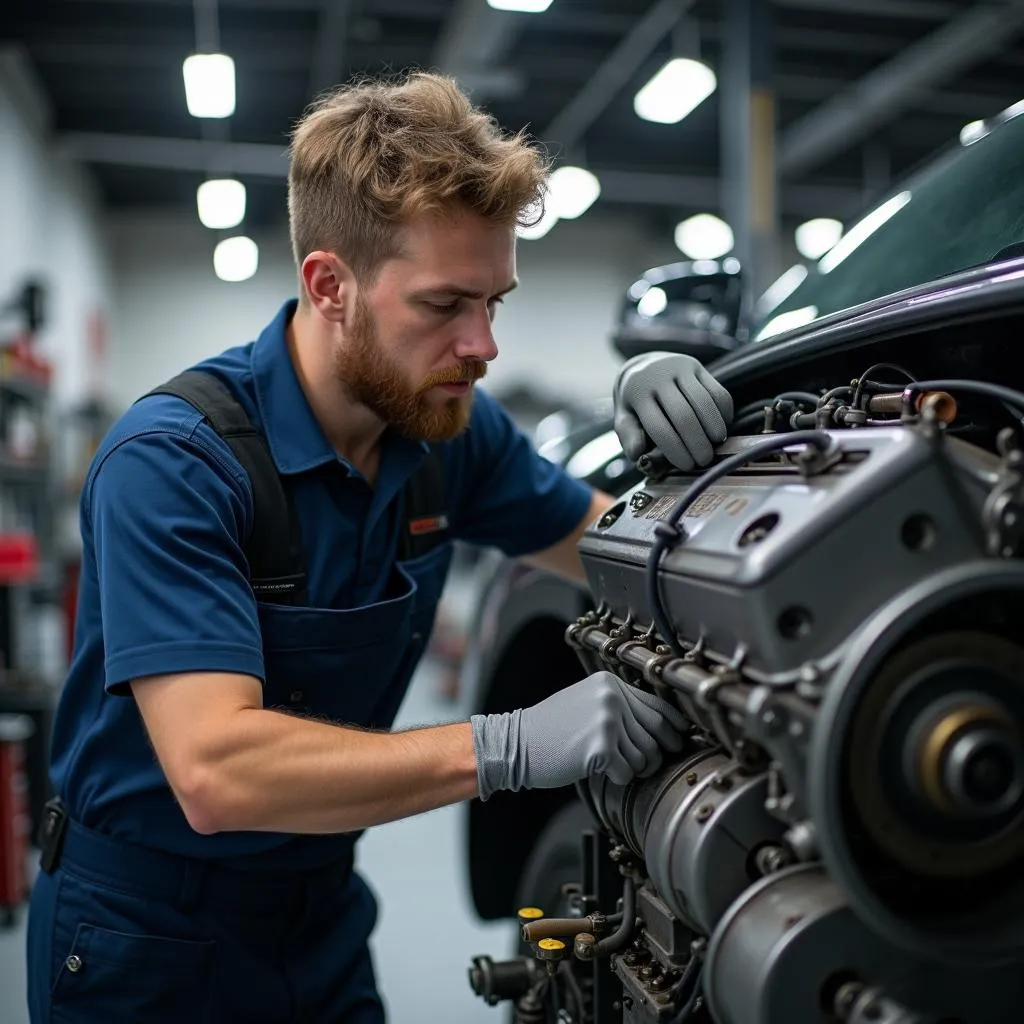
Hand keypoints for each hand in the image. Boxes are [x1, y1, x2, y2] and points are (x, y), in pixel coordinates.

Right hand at [471, 671, 687, 800]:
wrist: (514, 743)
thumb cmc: (550, 729)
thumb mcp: (587, 703)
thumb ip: (622, 709)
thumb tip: (667, 729)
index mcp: (610, 684)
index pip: (660, 707)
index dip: (674, 729)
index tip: (678, 741)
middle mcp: (612, 697)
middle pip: (658, 735)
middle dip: (654, 755)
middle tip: (640, 763)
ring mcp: (606, 720)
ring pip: (645, 757)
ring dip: (632, 768)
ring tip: (610, 764)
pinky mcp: (600, 747)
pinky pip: (627, 772)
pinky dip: (616, 777)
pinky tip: (596, 768)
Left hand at [613, 352, 733, 470]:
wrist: (642, 368)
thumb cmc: (635, 403)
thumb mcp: (624, 418)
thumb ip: (629, 436)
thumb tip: (637, 453)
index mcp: (636, 393)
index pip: (658, 426)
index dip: (675, 449)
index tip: (687, 466)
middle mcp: (658, 376)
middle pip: (683, 415)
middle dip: (697, 442)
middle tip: (704, 460)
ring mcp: (678, 368)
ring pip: (703, 400)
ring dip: (714, 426)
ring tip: (717, 444)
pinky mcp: (695, 365)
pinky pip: (716, 390)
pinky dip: (723, 410)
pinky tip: (722, 427)